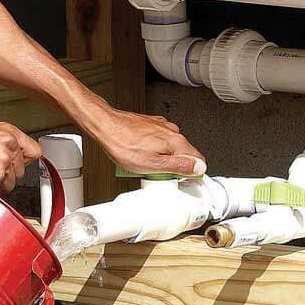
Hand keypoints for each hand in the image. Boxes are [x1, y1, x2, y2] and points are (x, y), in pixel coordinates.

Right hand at [0, 122, 41, 192]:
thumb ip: (0, 141)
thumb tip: (8, 151)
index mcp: (7, 132)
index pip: (33, 151)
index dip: (25, 161)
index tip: (19, 165)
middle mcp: (9, 144)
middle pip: (22, 170)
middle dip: (7, 174)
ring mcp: (4, 160)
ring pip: (11, 182)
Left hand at [85, 106, 205, 177]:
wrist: (105, 126)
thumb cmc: (123, 145)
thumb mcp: (153, 165)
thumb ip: (179, 166)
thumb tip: (199, 168)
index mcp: (176, 141)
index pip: (198, 160)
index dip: (191, 173)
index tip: (180, 180)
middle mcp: (172, 131)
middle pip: (183, 155)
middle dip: (173, 167)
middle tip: (157, 173)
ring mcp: (161, 126)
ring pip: (170, 148)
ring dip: (162, 159)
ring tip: (144, 164)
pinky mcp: (151, 125)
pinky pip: (159, 141)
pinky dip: (153, 150)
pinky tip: (139, 154)